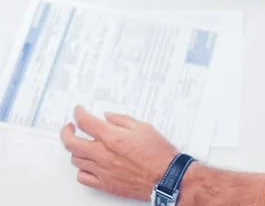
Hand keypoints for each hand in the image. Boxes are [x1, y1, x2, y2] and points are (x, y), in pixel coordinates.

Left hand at [60, 105, 178, 200]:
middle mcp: (104, 154)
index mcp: (113, 138)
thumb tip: (107, 116)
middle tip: (69, 127)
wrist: (166, 177)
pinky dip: (81, 169)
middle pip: (72, 143)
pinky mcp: (105, 184)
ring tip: (81, 144)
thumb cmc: (158, 154)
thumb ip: (122, 120)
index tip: (78, 111)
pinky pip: (83, 177)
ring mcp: (102, 171)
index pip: (85, 123)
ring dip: (75, 149)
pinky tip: (87, 164)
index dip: (78, 114)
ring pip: (76, 160)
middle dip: (66, 132)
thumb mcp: (143, 127)